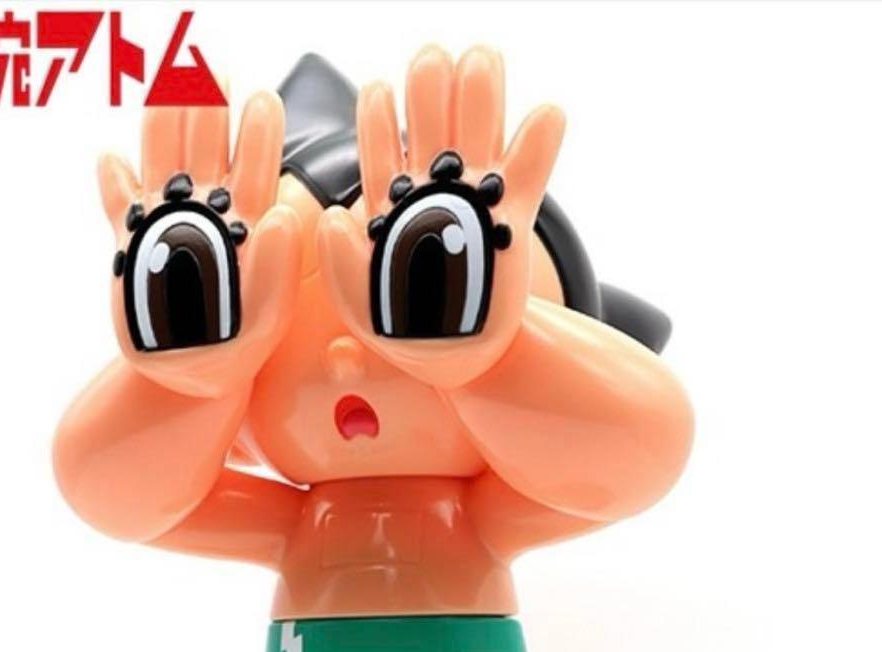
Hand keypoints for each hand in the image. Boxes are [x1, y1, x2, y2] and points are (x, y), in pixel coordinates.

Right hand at [97, 93, 300, 396]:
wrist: (191, 377)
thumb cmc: (235, 354)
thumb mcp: (265, 324)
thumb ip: (274, 278)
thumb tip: (277, 220)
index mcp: (242, 231)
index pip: (252, 172)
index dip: (255, 135)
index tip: (263, 100)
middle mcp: (204, 219)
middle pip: (205, 150)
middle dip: (208, 107)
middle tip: (213, 66)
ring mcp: (164, 227)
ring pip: (162, 163)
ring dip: (164, 123)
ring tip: (167, 81)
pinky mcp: (129, 247)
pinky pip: (118, 207)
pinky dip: (112, 186)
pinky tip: (106, 159)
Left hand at [317, 45, 564, 389]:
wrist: (463, 362)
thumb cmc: (408, 336)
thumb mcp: (362, 310)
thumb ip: (342, 269)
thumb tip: (334, 219)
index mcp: (391, 211)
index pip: (379, 155)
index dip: (378, 122)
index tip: (377, 91)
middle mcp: (434, 197)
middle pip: (430, 135)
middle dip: (428, 95)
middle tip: (430, 58)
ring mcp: (476, 204)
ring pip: (477, 141)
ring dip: (480, 100)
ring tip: (481, 60)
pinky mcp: (514, 222)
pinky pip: (529, 176)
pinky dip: (538, 144)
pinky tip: (547, 112)